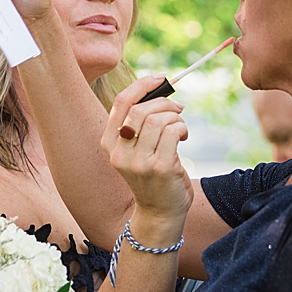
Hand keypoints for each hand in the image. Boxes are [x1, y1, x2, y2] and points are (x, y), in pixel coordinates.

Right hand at [103, 76, 193, 233]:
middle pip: (141, 110)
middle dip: (164, 103)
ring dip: (175, 118)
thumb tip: (160, 90)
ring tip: (180, 128)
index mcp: (109, 143)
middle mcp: (119, 153)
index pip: (120, 103)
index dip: (141, 85)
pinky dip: (182, 128)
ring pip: (158, 120)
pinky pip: (172, 132)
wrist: (159, 213)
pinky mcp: (159, 168)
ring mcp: (138, 162)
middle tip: (177, 109)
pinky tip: (182, 138)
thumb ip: (139, 124)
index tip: (160, 78)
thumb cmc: (152, 176)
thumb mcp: (136, 150)